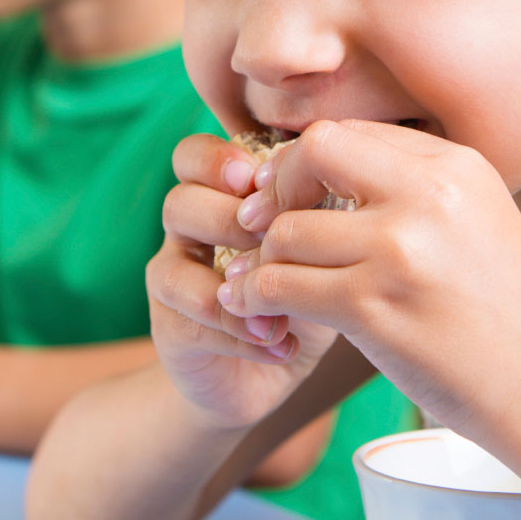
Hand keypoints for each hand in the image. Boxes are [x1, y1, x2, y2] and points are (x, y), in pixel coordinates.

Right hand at [152, 133, 338, 429]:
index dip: (218, 160)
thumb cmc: (309, 284)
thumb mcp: (321, 242)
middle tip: (274, 242)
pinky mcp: (171, 331)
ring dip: (234, 286)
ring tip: (283, 307)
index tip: (261, 180)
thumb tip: (350, 180)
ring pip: (172, 267)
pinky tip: (283, 344)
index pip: (194, 156)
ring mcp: (175, 281)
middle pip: (179, 202)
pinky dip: (241, 333)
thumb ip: (321, 207)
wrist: (277, 363)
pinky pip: (190, 325)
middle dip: (229, 220)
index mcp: (219, 195)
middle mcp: (188, 232)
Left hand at [218, 120, 520, 436]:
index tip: (293, 195)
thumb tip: (328, 175)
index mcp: (456, 165)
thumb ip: (414, 191)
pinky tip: (259, 311)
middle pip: (314, 151)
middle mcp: (428, 194)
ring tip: (257, 282)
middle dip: (278, 185)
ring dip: (262, 259)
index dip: (308, 162)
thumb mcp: (478, 221)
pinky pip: (282, 285)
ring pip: (287, 229)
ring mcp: (400, 249)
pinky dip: (257, 298)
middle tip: (265, 224)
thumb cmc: (513, 312)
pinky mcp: (375, 308)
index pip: (352, 132)